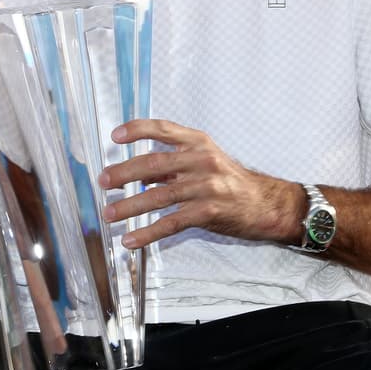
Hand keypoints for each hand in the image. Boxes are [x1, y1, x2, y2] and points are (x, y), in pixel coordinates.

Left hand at [98, 119, 301, 248]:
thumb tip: (138, 173)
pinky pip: (171, 223)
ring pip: (159, 196)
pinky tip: (131, 240)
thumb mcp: (206, 162)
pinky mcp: (208, 212)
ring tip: (110, 214)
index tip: (115, 136)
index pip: (163, 129)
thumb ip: (174, 165)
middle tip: (103, 182)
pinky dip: (148, 232)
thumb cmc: (233, 182)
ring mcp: (206, 186)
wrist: (267, 204)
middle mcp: (202, 160)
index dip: (137, 130)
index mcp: (199, 143)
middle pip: (154, 164)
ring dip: (130, 206)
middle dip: (124, 173)